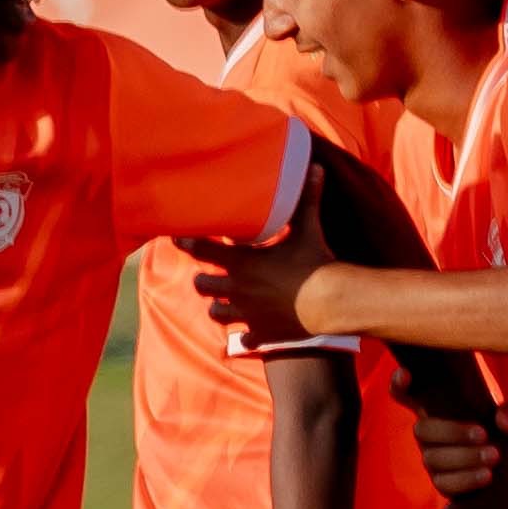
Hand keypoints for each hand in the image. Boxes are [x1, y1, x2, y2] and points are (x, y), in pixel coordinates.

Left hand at [186, 198, 332, 356]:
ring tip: (226, 301)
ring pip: (215, 313)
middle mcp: (237, 289)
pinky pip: (244, 340)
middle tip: (209, 273)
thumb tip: (316, 168)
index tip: (177, 238)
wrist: (330, 303)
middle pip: (201, 285)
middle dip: (203, 279)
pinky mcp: (261, 334)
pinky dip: (246, 337)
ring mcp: (247, 314)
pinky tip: (251, 333)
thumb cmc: (316, 262)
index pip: (201, 250)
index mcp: (242, 262)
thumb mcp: (308, 228)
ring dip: (219, 306)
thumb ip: (307, 200)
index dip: (186, 242)